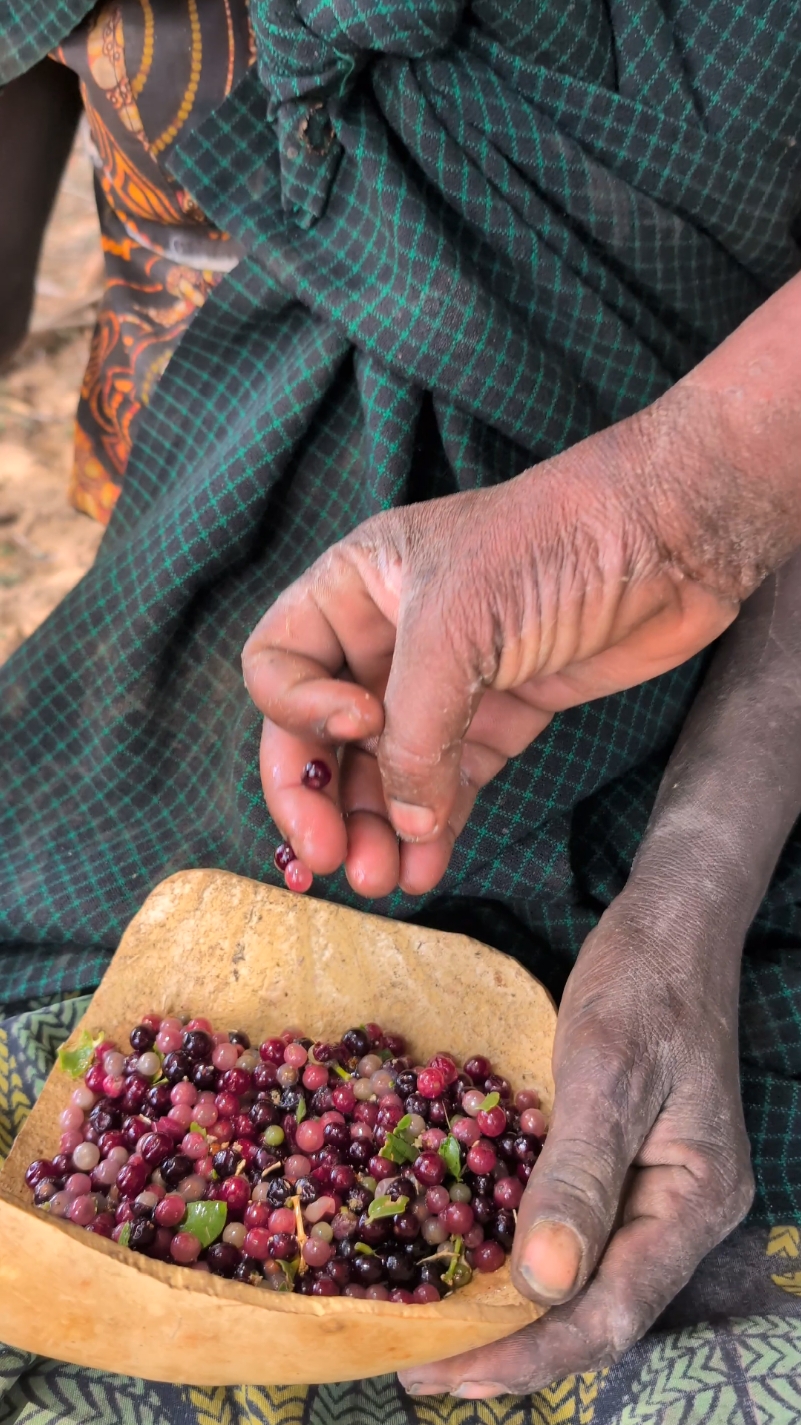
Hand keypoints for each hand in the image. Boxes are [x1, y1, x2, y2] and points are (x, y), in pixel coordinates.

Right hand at [242, 409, 734, 896]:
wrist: (673, 541)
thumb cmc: (554, 544)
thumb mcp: (456, 624)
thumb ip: (414, 730)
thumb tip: (403, 822)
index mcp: (355, 587)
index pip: (280, 665)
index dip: (299, 712)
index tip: (359, 730)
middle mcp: (389, 636)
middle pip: (322, 732)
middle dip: (322, 798)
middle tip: (331, 859)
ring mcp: (447, 680)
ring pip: (386, 768)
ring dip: (377, 826)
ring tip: (380, 879)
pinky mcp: (500, 716)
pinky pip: (448, 781)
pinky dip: (433, 825)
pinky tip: (427, 863)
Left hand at [398, 886, 753, 1397]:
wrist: (670, 927)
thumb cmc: (644, 985)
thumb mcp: (607, 1070)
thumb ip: (578, 1177)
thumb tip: (542, 1286)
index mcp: (695, 1201)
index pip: (613, 1310)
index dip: (531, 1351)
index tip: (451, 1371)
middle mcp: (680, 1214)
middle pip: (598, 1310)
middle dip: (513, 1347)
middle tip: (424, 1370)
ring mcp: (653, 1192)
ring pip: (582, 1279)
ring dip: (511, 1314)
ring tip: (434, 1341)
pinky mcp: (620, 1166)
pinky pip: (570, 1230)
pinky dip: (518, 1258)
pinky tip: (467, 1267)